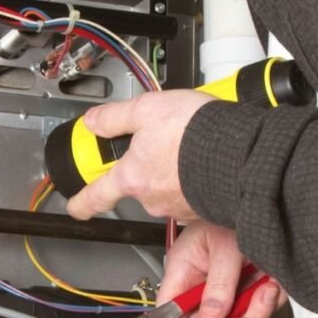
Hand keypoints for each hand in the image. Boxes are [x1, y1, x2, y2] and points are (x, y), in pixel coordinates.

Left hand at [65, 90, 214, 220]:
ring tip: (186, 144)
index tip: (74, 207)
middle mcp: (152, 198)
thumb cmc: (197, 134)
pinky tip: (203, 158)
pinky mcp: (202, 207)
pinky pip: (190, 191)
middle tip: (160, 142)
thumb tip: (93, 122)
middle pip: (137, 184)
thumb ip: (115, 117)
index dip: (80, 202)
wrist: (242, 153)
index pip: (95, 197)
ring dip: (171, 169)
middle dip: (144, 166)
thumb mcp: (147, 109)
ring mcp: (178, 206)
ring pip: (165, 186)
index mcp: (132, 177)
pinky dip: (192, 177)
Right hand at [156, 222, 286, 317]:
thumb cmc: (232, 211)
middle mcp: (203, 283)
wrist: (263, 200)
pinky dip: (268, 302)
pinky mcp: (249, 287)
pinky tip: (271, 286)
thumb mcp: (225, 247)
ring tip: (264, 292)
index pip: (169, 313)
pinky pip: (257, 309)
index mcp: (184, 270)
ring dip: (254, 313)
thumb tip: (212, 316)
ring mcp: (227, 287)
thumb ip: (219, 284)